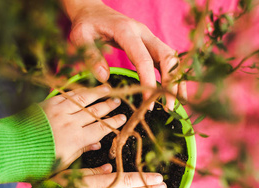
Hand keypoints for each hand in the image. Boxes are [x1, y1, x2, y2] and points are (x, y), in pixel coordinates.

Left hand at [40, 84, 125, 169]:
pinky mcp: (48, 103)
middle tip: (118, 101)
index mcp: (77, 139)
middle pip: (96, 111)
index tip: (123, 118)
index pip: (102, 128)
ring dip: (97, 93)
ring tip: (108, 89)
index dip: (114, 122)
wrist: (12, 148)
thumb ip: (81, 151)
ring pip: (84, 99)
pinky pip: (67, 94)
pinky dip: (78, 91)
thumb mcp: (63, 162)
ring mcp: (59, 110)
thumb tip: (97, 144)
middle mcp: (71, 122)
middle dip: (109, 106)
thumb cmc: (37, 161)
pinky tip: (85, 88)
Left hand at [61, 0, 186, 109]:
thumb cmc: (86, 24)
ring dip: (176, 80)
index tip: (148, 101)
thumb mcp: (80, 37)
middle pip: (166, 57)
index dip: (148, 82)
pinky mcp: (150, 44)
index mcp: (126, 31)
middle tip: (169, 106)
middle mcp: (143, 33)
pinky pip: (167, 59)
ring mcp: (149, 38)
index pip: (144, 59)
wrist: (93, 11)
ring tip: (177, 102)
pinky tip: (173, 91)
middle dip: (171, 82)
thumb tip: (104, 78)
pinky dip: (173, 75)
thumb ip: (91, 56)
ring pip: (171, 57)